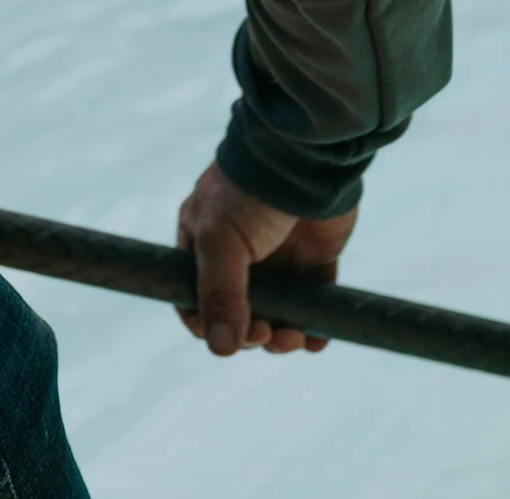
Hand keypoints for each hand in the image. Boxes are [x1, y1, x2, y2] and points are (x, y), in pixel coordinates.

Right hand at [175, 162, 356, 356]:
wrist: (306, 160)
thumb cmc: (250, 194)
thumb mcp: (221, 242)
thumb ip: (219, 295)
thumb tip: (221, 350)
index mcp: (203, 244)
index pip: (195, 298)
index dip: (208, 324)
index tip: (228, 337)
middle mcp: (239, 256)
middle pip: (238, 314)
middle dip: (250, 334)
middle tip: (264, 333)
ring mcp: (278, 259)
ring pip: (275, 314)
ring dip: (281, 337)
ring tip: (290, 338)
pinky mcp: (314, 262)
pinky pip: (312, 306)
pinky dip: (313, 328)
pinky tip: (313, 338)